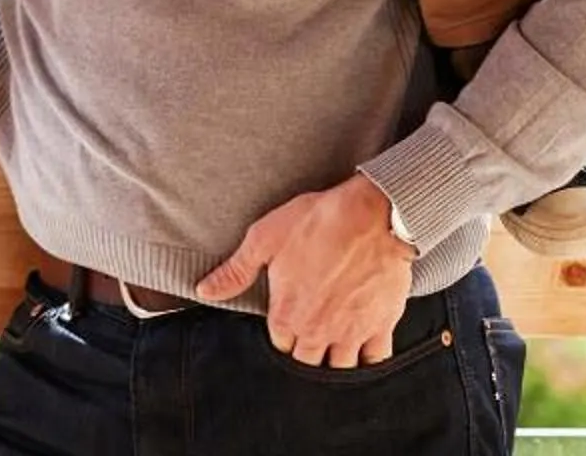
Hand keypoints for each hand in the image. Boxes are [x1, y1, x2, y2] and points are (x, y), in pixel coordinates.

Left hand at [197, 173, 416, 367]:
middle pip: (307, 362)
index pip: (278, 344)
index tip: (284, 324)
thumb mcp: (263, 240)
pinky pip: (377, 359)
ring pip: (341, 369)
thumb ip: (235, 272)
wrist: (371, 216)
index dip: (280, 334)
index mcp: (287, 315)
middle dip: (304, 352)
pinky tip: (365, 353)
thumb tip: (204, 291)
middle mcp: (318, 331)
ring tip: (333, 348)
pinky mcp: (381, 325)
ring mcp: (352, 332)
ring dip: (335, 363)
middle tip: (307, 335)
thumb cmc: (317, 223)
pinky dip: (370, 361)